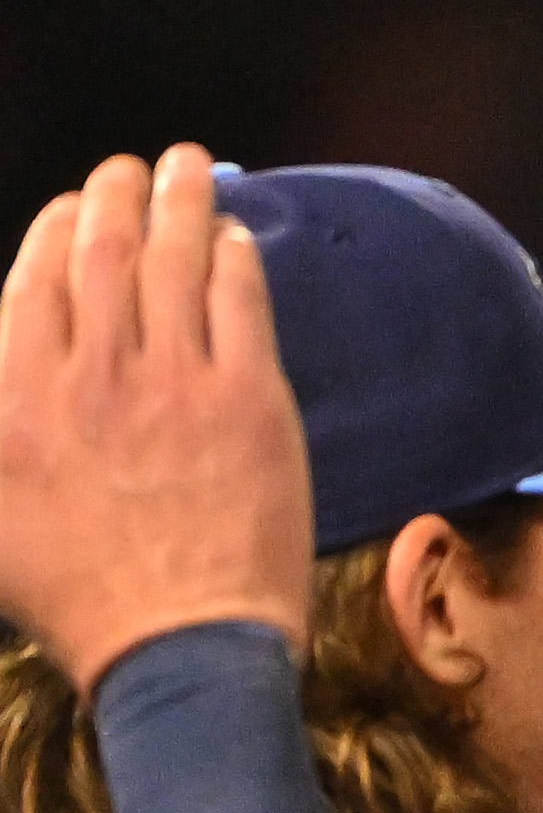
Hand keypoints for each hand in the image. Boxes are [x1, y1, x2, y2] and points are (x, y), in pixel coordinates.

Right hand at [0, 147, 310, 695]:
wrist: (178, 644)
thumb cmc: (76, 597)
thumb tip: (7, 379)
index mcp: (18, 393)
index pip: (34, 280)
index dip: (57, 230)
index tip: (74, 207)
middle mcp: (91, 372)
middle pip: (104, 253)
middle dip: (118, 196)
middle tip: (135, 168)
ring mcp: (174, 382)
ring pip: (174, 263)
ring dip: (182, 204)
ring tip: (191, 169)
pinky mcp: (249, 401)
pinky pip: (241, 305)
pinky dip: (235, 260)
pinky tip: (237, 238)